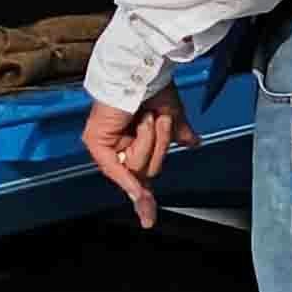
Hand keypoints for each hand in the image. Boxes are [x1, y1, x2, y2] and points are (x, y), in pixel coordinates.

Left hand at [82, 88, 187, 227]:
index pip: (139, 178)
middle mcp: (117, 147)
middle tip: (156, 119)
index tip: (147, 221)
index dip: (144, 201)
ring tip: (146, 116)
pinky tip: (141, 196)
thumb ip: (178, 134)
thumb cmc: (154, 86)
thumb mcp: (172, 115)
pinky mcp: (98, 143)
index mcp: (133, 142)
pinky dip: (130, 181)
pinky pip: (118, 169)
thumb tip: (194, 143)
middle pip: (145, 170)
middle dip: (158, 147)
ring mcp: (106, 147)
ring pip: (138, 165)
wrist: (142, 69)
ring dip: (151, 139)